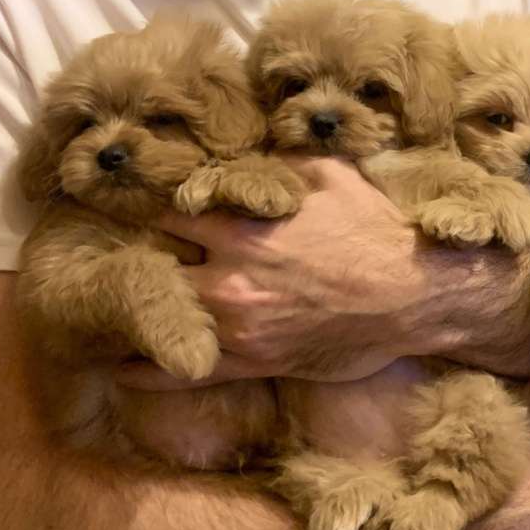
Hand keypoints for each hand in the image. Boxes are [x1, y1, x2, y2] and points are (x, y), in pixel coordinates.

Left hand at [119, 157, 456, 387]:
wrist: (414, 294)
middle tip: (128, 259)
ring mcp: (239, 325)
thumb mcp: (329, 175)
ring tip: (115, 308)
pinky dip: (147, 371)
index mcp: (242, 226)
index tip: (143, 212)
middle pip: (156, 265)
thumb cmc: (375, 231)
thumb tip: (248, 157)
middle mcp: (229, 277)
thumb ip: (275, 166)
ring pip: (164, 317)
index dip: (153, 210)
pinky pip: (187, 373)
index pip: (168, 211)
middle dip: (144, 258)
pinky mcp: (255, 362)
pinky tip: (119, 368)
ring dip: (139, 310)